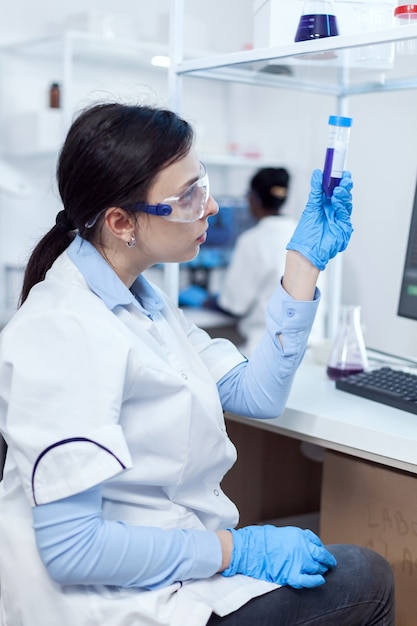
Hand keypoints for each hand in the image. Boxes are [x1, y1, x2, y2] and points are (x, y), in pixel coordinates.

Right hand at [221, 525, 336, 588]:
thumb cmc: (263, 539)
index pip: (318, 545)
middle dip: (325, 562)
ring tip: (321, 572)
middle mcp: (301, 548)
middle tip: (327, 565)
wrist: (251, 547)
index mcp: (299, 536)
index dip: (323, 551)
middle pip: (320, 557)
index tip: (325, 555)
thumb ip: (297, 539)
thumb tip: (306, 546)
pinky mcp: (290, 573)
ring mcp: (297, 561)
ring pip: (316, 568)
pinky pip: (307, 580)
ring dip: (320, 570)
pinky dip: (315, 581)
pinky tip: (320, 580)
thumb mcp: (283, 532)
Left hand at [286, 169, 352, 270]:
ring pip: (346, 202)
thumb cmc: (306, 234)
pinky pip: (345, 213)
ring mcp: (339, 219)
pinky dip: (342, 204)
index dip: (337, 179)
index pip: (333, 189)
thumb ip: (316, 191)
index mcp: (324, 206)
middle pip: (342, 194)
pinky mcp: (344, 228)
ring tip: (338, 188)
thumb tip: (317, 174)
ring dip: (343, 193)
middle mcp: (333, 211)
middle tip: (344, 176)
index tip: (338, 168)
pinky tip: (338, 198)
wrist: (307, 252)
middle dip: (344, 184)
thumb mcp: (311, 207)